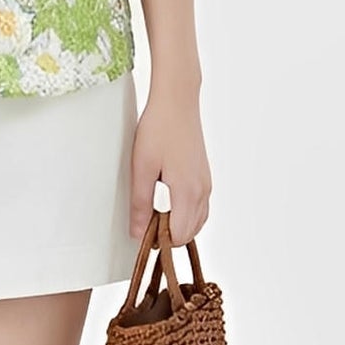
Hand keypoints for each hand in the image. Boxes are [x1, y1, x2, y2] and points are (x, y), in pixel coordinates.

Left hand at [128, 83, 212, 244]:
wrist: (177, 102)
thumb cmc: (158, 129)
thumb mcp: (142, 168)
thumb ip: (140, 204)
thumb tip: (138, 233)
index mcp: (187, 192)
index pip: (179, 235)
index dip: (160, 242)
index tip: (141, 235)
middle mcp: (202, 191)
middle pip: (190, 232)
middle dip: (169, 236)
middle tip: (145, 225)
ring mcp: (206, 183)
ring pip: (198, 221)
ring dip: (179, 226)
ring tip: (155, 216)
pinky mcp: (205, 176)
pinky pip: (201, 208)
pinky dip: (187, 215)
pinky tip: (169, 205)